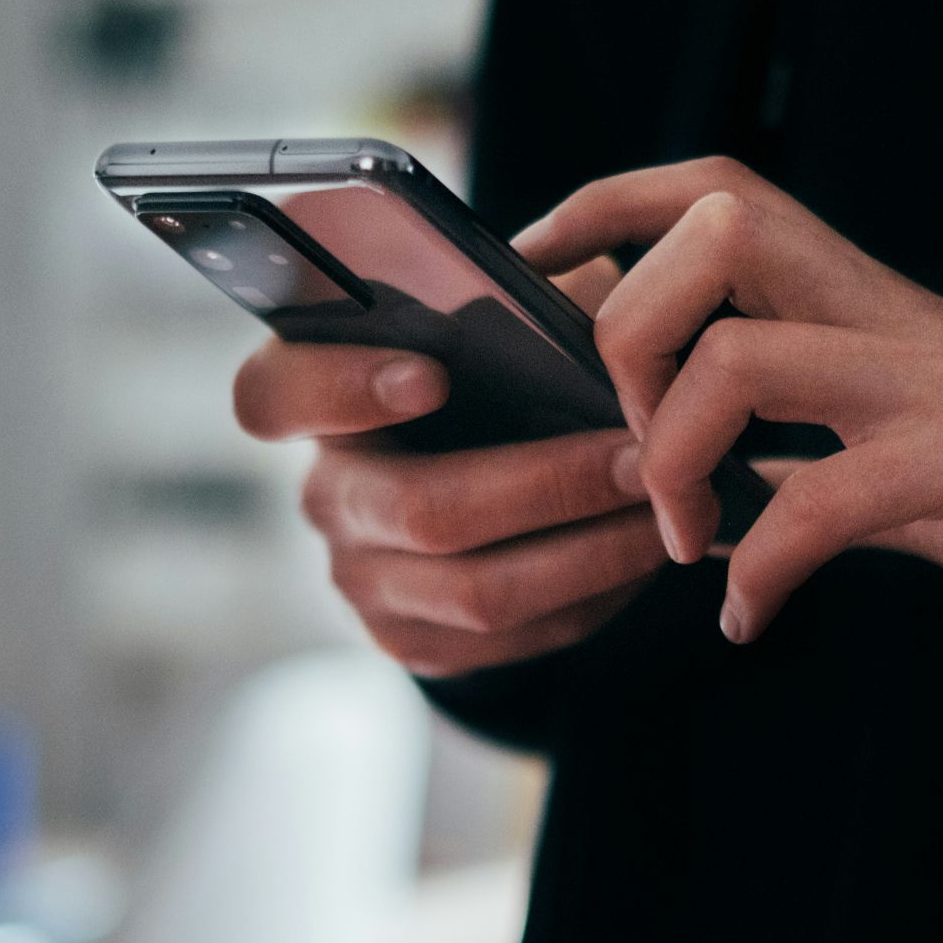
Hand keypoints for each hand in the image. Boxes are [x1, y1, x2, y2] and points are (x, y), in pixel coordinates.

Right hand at [233, 259, 666, 676]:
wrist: (493, 481)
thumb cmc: (500, 372)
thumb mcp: (504, 317)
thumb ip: (523, 300)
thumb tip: (590, 305)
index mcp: (317, 396)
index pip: (275, 394)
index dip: (342, 388)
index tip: (432, 374)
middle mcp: (327, 494)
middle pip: (422, 510)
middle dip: (549, 486)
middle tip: (642, 458)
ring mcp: (364, 580)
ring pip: (479, 590)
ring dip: (591, 551)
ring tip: (667, 510)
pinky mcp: (415, 642)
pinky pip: (513, 638)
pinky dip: (593, 597)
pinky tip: (643, 554)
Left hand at [514, 157, 942, 642]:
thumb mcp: (894, 437)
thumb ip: (798, 439)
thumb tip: (695, 476)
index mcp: (860, 297)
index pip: (718, 191)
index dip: (609, 207)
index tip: (537, 268)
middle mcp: (887, 314)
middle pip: (716, 232)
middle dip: (629, 332)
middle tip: (632, 445)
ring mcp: (930, 381)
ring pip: (743, 359)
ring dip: (676, 459)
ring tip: (686, 541)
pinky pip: (824, 502)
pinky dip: (763, 569)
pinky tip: (750, 617)